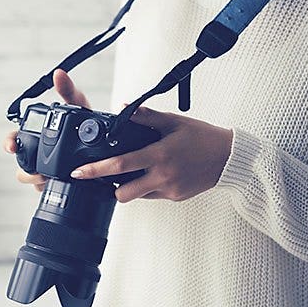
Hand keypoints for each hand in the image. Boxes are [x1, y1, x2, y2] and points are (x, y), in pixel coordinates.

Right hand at [3, 69, 90, 191]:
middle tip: (38, 172)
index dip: (9, 142)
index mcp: (38, 134)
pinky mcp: (56, 185)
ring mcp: (45, 171)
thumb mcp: (80, 108)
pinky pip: (47, 191)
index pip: (15, 138)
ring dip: (39, 180)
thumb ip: (69, 92)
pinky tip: (63, 186)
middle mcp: (38, 153)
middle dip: (26, 170)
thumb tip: (58, 73)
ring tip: (52, 177)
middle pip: (21, 164)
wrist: (109, 148)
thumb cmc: (87, 124)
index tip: (11, 147)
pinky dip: (52, 188)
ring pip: (32, 180)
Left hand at [69, 106, 232, 202]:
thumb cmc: (202, 137)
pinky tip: (152, 173)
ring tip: (132, 171)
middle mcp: (162, 176)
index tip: (78, 172)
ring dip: (128, 186)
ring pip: (136, 195)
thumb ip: (146, 117)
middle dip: (108, 186)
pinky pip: (151, 195)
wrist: (229, 158)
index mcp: (159, 155)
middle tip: (102, 176)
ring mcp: (168, 190)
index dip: (95, 170)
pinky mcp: (174, 197)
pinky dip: (145, 186)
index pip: (120, 165)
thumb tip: (122, 109)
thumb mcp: (173, 122)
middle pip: (122, 193)